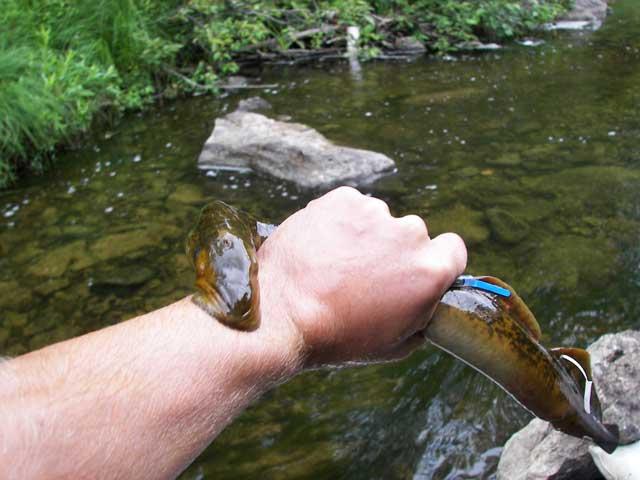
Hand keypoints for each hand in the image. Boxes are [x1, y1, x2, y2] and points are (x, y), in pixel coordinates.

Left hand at [257, 187, 466, 366]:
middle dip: (394, 251)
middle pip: (412, 234)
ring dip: (364, 236)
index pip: (452, 249)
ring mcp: (373, 212)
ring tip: (333, 265)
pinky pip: (349, 207)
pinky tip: (321, 248)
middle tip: (362, 276)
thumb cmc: (338, 336)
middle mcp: (409, 232)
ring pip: (378, 220)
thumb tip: (427, 301)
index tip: (413, 272)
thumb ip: (424, 315)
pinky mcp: (341, 199)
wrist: (281, 315)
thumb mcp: (396, 345)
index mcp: (431, 269)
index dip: (435, 261)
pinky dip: (339, 222)